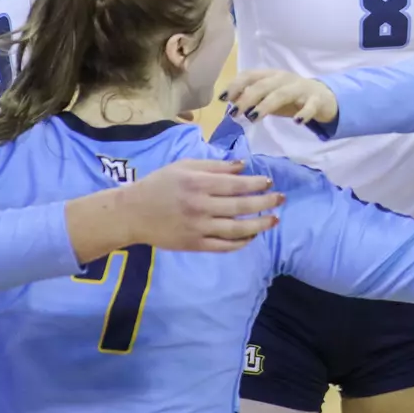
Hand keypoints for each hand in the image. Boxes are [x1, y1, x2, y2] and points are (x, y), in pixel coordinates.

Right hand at [69, 159, 284, 262]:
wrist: (133, 213)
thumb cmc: (159, 184)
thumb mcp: (183, 167)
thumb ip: (214, 166)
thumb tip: (243, 166)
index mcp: (198, 184)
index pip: (236, 185)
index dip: (256, 184)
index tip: (269, 182)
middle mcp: (201, 206)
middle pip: (241, 206)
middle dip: (265, 202)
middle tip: (281, 199)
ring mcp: (199, 228)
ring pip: (237, 229)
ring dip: (259, 225)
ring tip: (273, 220)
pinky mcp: (195, 245)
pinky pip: (224, 246)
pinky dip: (241, 242)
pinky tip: (252, 236)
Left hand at [221, 70, 338, 125]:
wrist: (322, 96)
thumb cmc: (290, 97)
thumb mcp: (268, 96)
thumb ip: (251, 98)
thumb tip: (230, 102)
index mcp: (270, 75)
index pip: (250, 75)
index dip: (236, 85)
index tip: (223, 99)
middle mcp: (284, 78)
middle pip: (263, 85)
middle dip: (246, 98)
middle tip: (234, 114)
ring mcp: (300, 88)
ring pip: (282, 93)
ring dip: (266, 105)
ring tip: (254, 118)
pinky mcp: (316, 100)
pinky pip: (310, 105)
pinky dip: (304, 113)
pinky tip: (298, 122)